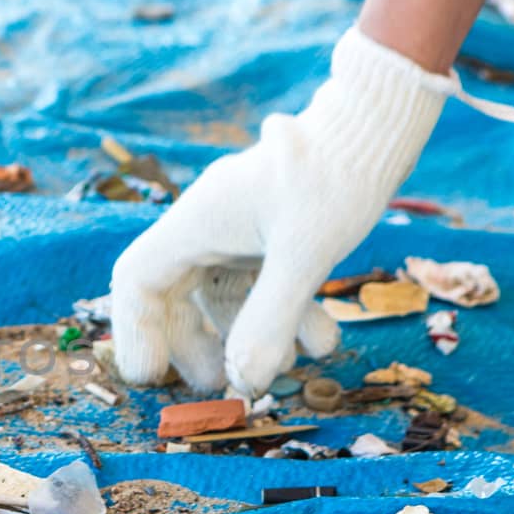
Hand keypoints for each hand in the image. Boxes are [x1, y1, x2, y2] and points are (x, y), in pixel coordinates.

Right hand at [109, 27, 513, 397]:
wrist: (378, 127)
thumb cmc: (336, 177)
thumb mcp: (305, 253)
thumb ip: (271, 319)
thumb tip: (244, 383)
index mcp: (195, 222)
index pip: (137, 279)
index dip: (135, 330)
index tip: (151, 375)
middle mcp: (209, 226)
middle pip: (175, 295)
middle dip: (193, 345)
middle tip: (217, 386)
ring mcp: (242, 230)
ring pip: (222, 295)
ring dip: (242, 337)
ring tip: (270, 375)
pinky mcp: (275, 233)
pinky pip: (263, 285)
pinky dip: (284, 317)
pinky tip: (322, 342)